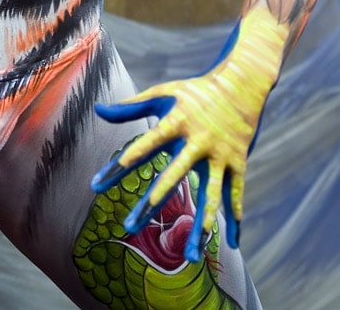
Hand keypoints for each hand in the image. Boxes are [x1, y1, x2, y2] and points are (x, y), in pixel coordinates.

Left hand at [92, 8, 287, 261]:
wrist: (241, 83)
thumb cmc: (194, 91)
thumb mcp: (162, 94)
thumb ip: (129, 107)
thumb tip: (98, 111)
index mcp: (176, 122)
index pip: (143, 146)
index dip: (121, 164)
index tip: (98, 184)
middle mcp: (197, 141)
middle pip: (172, 176)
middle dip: (152, 202)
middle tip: (129, 225)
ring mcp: (220, 154)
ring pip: (211, 195)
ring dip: (202, 225)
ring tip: (191, 255)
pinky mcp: (239, 162)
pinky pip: (236, 195)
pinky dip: (236, 219)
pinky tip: (231, 245)